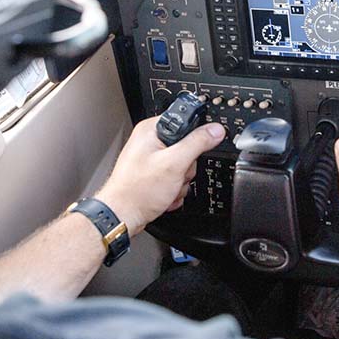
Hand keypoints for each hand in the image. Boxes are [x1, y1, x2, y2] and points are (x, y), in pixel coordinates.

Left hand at [96, 117, 224, 235]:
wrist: (122, 216)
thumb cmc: (137, 191)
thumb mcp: (174, 163)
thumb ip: (197, 143)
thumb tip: (215, 130)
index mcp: (152, 130)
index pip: (185, 122)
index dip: (194, 137)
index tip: (192, 151)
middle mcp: (150, 141)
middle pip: (188, 147)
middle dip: (186, 167)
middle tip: (175, 174)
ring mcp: (152, 159)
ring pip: (184, 166)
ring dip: (180, 181)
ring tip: (167, 187)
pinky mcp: (154, 174)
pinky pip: (176, 178)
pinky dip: (173, 189)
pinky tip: (164, 194)